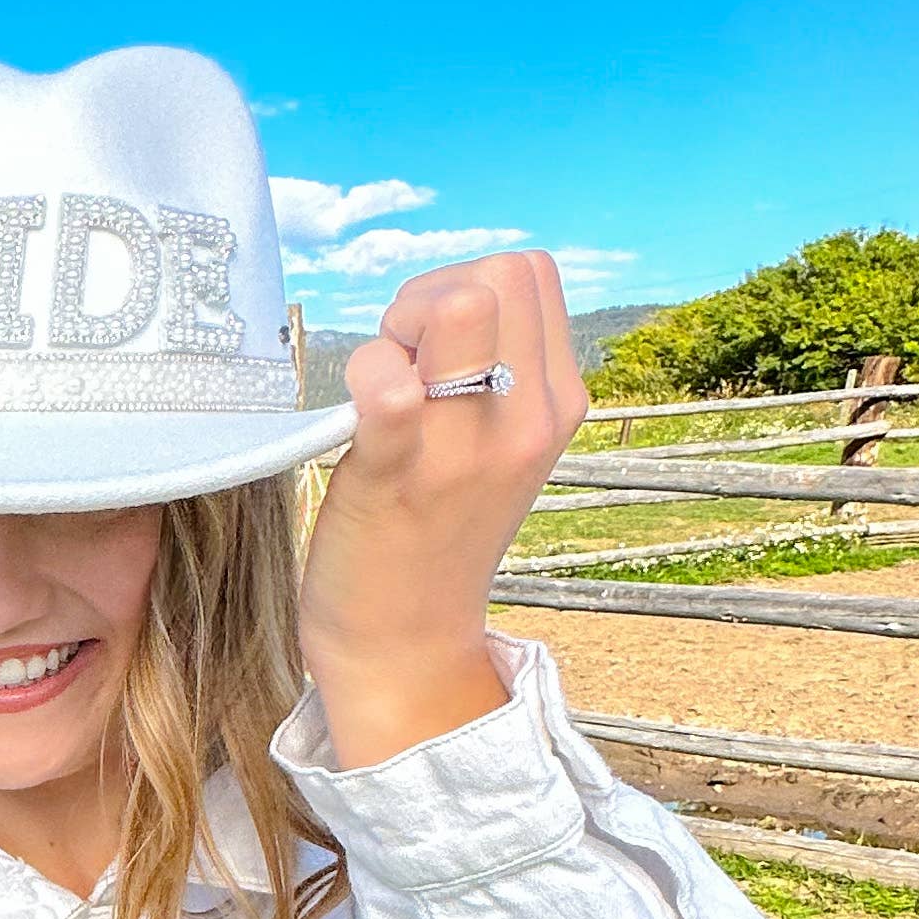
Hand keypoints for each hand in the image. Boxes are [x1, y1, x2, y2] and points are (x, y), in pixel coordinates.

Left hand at [298, 250, 585, 769]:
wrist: (404, 646)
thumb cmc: (429, 532)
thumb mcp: (494, 443)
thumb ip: (491, 370)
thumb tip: (450, 297)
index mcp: (557, 404)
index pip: (529, 274)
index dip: (463, 289)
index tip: (430, 353)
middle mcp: (529, 420)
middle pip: (500, 272)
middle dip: (431, 297)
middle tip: (400, 368)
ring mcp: (470, 449)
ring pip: (459, 302)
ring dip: (396, 331)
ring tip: (379, 396)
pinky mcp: (401, 477)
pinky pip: (392, 391)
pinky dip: (369, 378)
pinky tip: (361, 413)